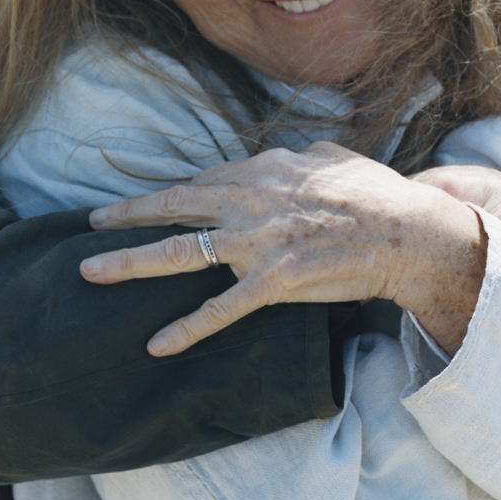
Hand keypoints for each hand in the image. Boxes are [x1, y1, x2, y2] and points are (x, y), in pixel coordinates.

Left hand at [83, 143, 485, 357]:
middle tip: (91, 225)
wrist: (410, 233)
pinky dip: (186, 328)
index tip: (140, 206)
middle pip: (172, 207)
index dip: (167, 196)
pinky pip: (220, 308)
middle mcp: (251, 200)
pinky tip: (157, 344)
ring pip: (179, 251)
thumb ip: (298, 157)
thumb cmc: (375, 195)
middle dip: (126, 216)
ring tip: (90, 272)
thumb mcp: (331, 158)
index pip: (200, 182)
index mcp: (262, 169)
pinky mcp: (275, 280)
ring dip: (129, 263)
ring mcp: (259, 241)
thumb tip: (285, 155)